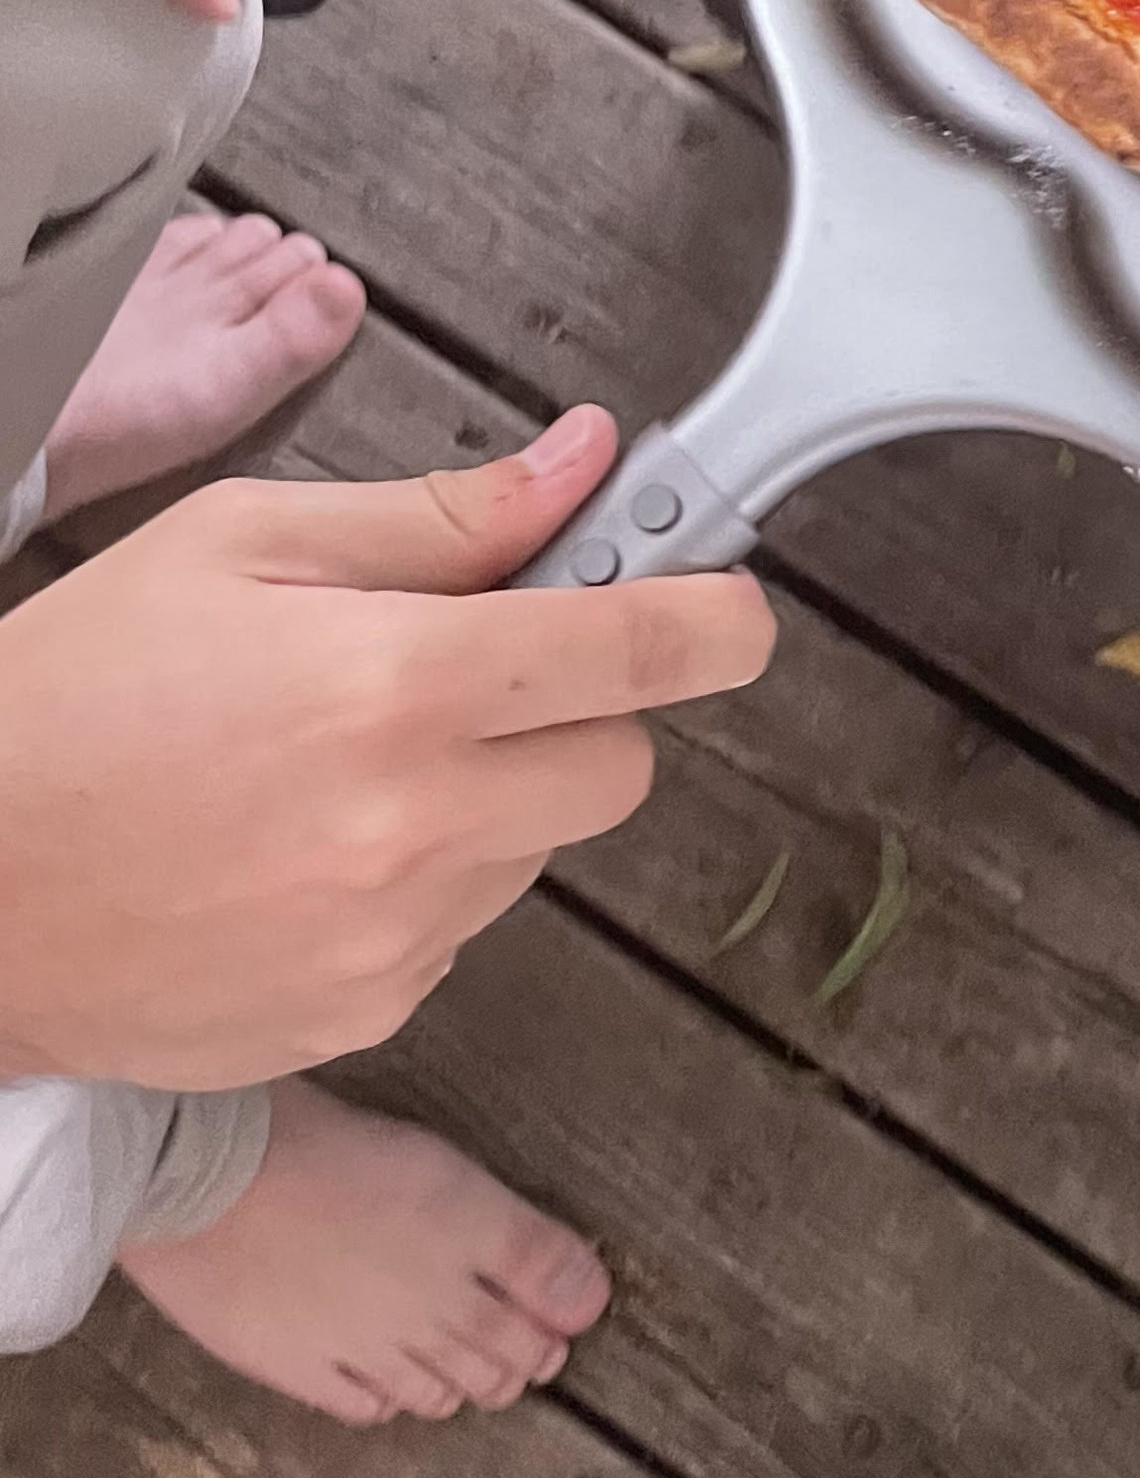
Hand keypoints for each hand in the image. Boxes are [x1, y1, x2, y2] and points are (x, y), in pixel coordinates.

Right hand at [0, 406, 771, 1088]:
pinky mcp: (367, 1011)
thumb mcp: (238, 546)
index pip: (641, 649)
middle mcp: (416, 822)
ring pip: (541, 850)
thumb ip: (436, 518)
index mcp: (395, 682)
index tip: (730, 608)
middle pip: (620, 764)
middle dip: (577, 711)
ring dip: (489, 800)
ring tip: (338, 768)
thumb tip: (581, 466)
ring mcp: (397, 934)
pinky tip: (302, 852)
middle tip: (471, 678)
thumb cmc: (72, 700)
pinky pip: (460, 930)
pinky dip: (420, 886)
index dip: (714, 618)